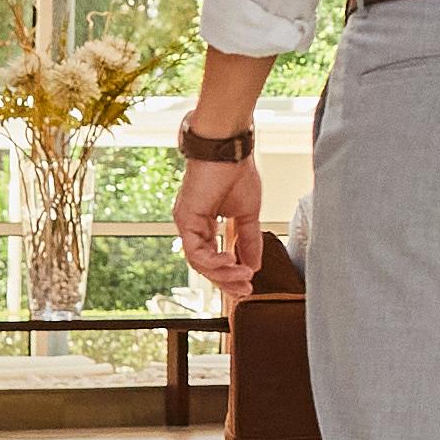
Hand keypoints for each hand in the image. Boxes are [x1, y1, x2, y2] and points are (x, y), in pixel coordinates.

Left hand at [176, 143, 266, 291]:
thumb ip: (249, 240)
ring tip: (243, 275)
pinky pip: (196, 250)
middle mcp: (193, 225)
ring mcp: (187, 223)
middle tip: (246, 290)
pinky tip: (231, 260)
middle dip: (227, 280)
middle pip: (205, 265)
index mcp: (205, 223)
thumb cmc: (236, 172)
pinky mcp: (185, 219)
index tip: (249, 284)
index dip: (230, 274)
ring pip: (199, 262)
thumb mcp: (248, 214)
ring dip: (223, 273)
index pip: (214, 257)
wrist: (229, 149)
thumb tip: (255, 265)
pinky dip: (213, 260)